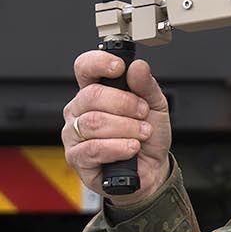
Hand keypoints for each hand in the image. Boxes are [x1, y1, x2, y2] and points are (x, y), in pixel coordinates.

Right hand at [63, 51, 172, 207]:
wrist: (152, 169)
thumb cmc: (148, 137)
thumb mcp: (155, 106)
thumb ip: (146, 85)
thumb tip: (137, 67)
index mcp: (94, 92)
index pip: (85, 68)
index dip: (99, 63)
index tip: (119, 67)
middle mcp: (79, 110)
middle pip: (91, 95)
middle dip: (125, 103)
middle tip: (143, 113)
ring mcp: (75, 134)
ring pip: (93, 122)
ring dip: (125, 127)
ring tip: (142, 133)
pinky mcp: (77, 158)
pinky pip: (93, 148)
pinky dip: (118, 147)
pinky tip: (131, 148)